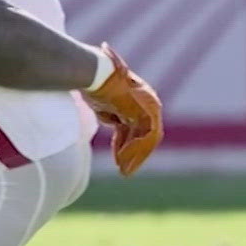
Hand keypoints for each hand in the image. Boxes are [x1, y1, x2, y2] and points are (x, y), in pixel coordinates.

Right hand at [82, 45, 162, 175]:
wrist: (96, 74)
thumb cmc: (93, 84)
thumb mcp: (102, 105)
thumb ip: (110, 115)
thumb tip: (111, 123)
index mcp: (138, 100)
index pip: (135, 127)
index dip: (124, 144)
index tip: (117, 158)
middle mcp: (148, 103)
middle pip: (142, 135)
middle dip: (132, 153)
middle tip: (123, 170)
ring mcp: (151, 107)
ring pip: (147, 139)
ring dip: (134, 156)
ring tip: (124, 171)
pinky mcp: (149, 112)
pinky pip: (146, 137)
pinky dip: (135, 150)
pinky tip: (121, 160)